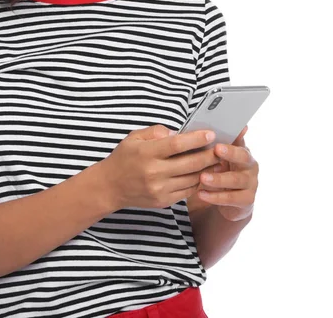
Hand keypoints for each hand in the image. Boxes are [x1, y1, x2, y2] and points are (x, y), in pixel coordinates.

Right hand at [100, 124, 221, 210]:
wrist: (110, 186)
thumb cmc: (123, 158)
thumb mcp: (134, 137)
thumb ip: (156, 132)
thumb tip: (178, 133)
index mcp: (146, 153)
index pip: (176, 145)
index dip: (196, 139)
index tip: (210, 134)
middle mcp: (154, 172)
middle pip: (189, 163)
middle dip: (209, 155)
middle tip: (221, 148)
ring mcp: (159, 189)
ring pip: (192, 178)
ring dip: (207, 169)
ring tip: (218, 160)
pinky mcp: (163, 201)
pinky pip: (187, 191)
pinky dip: (198, 182)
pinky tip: (205, 173)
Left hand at [197, 125, 258, 221]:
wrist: (227, 198)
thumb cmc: (219, 171)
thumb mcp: (216, 158)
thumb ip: (210, 145)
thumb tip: (196, 131)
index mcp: (242, 150)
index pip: (240, 140)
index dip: (235, 135)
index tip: (222, 135)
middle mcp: (250, 165)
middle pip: (243, 157)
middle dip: (230, 153)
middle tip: (216, 149)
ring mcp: (251, 182)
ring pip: (236, 179)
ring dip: (219, 178)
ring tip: (202, 177)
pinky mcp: (247, 199)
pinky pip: (232, 198)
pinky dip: (215, 196)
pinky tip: (201, 193)